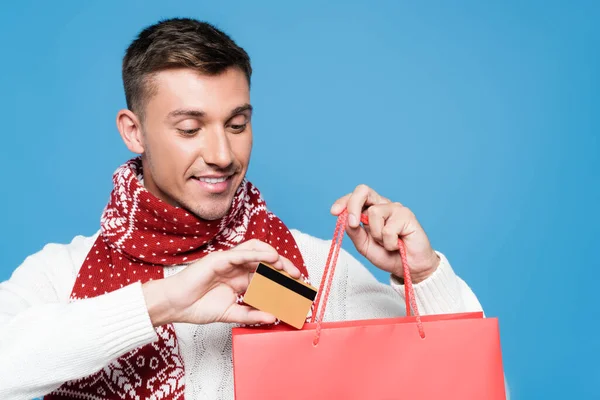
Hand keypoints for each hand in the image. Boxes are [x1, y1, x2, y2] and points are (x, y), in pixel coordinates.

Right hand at [142, 239, 300, 326]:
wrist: (175, 306)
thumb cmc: (198, 307)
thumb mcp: (231, 313)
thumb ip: (251, 314)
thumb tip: (273, 317)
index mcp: (241, 279)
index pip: (266, 274)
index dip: (282, 278)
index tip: (297, 287)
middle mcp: (237, 268)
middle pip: (265, 261)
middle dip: (283, 266)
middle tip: (297, 276)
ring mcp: (229, 261)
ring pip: (256, 251)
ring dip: (273, 256)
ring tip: (286, 265)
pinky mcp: (219, 258)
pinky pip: (241, 253)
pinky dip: (258, 253)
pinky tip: (271, 258)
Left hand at [331, 185, 439, 283]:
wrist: (409, 268)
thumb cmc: (388, 255)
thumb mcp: (364, 246)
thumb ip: (354, 232)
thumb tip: (345, 219)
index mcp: (370, 209)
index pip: (354, 197)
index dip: (343, 201)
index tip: (334, 212)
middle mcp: (382, 205)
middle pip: (363, 190)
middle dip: (353, 205)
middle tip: (353, 223)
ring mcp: (395, 208)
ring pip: (373, 213)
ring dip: (377, 235)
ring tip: (387, 243)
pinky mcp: (407, 215)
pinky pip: (388, 228)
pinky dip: (389, 242)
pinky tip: (398, 245)